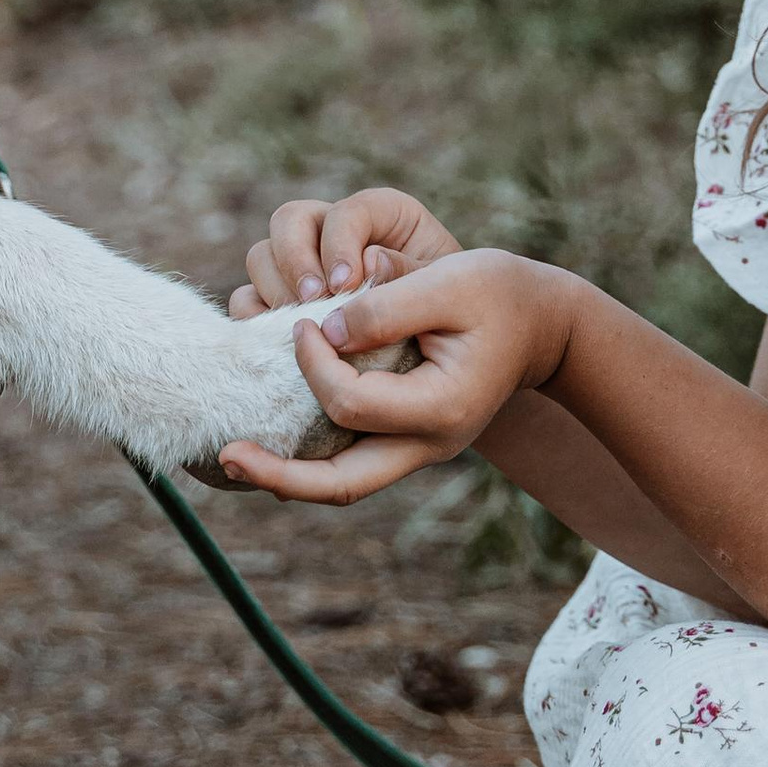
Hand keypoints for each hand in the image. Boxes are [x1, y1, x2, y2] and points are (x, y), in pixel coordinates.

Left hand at [216, 252, 573, 500]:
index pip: (349, 403)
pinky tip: (272, 439)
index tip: (302, 322)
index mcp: (440, 408)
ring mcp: (418, 449)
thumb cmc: (496, 293)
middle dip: (279, 474)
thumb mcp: (446, 282)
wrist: (541, 323)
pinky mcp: (407, 439)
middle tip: (225, 455)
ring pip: (342, 484)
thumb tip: (323, 328)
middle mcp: (429, 443)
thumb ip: (383, 306)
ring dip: (287, 476)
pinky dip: (308, 458)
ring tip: (234, 458)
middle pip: (342, 484)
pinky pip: (348, 462)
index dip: (313, 363)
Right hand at [226, 185, 461, 321]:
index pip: (347, 211)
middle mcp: (335, 234)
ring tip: (301, 326)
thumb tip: (367, 268)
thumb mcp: (447, 291)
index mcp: (381, 216)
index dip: (340, 242)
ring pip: (261, 257)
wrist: (453, 358)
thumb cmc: (458, 319)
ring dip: (274, 290)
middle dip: (296, 262)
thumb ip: (409, 278)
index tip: (347, 284)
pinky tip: (282, 343)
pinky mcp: (285, 306)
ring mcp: (305, 268)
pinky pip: (249, 303)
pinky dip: (256, 320)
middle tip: (313, 303)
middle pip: (289, 221)